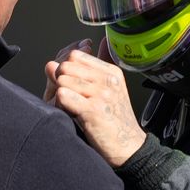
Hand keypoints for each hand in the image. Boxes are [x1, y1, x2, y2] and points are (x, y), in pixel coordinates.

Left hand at [44, 39, 145, 166]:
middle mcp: (107, 79)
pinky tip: (72, 113)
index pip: (76, 55)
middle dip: (61, 81)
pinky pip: (63, 95)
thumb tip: (89, 42)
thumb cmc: (116, 120)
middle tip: (69, 97)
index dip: (66, 69)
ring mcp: (101, 94)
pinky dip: (61, 105)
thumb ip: (98, 65)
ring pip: (62, 79)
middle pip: (66, 65)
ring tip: (72, 107)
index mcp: (111, 71)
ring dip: (61, 95)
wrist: (128, 147)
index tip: (71, 84)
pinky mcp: (93, 110)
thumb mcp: (112, 88)